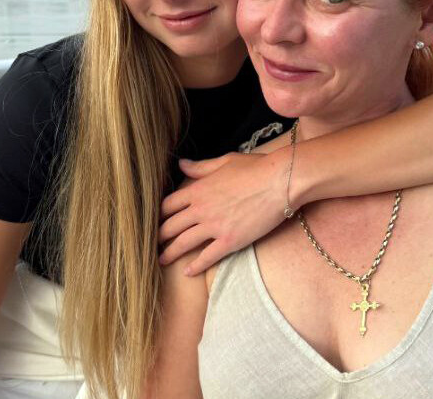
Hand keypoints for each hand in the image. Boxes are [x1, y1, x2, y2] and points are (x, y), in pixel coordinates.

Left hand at [159, 150, 289, 274]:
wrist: (280, 181)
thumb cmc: (256, 168)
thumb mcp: (225, 161)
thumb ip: (201, 167)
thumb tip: (182, 164)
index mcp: (198, 189)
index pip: (168, 205)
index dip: (159, 215)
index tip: (155, 222)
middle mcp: (201, 208)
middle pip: (171, 226)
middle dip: (159, 236)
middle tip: (152, 245)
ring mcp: (214, 226)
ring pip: (184, 243)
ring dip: (170, 253)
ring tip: (162, 261)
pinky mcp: (230, 240)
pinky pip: (207, 257)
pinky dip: (195, 266)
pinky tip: (188, 271)